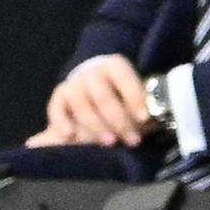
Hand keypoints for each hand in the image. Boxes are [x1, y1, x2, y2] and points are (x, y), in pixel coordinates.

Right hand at [35, 54, 151, 146]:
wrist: (94, 96)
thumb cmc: (124, 101)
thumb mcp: (137, 103)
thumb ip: (144, 110)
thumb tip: (153, 119)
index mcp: (115, 66)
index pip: (124, 77)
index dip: (134, 96)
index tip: (144, 118)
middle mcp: (91, 72)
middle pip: (103, 96)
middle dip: (119, 120)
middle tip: (132, 140)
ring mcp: (73, 83)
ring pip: (81, 104)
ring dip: (96, 126)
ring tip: (110, 142)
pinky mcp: (59, 98)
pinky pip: (57, 109)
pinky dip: (62, 122)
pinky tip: (71, 135)